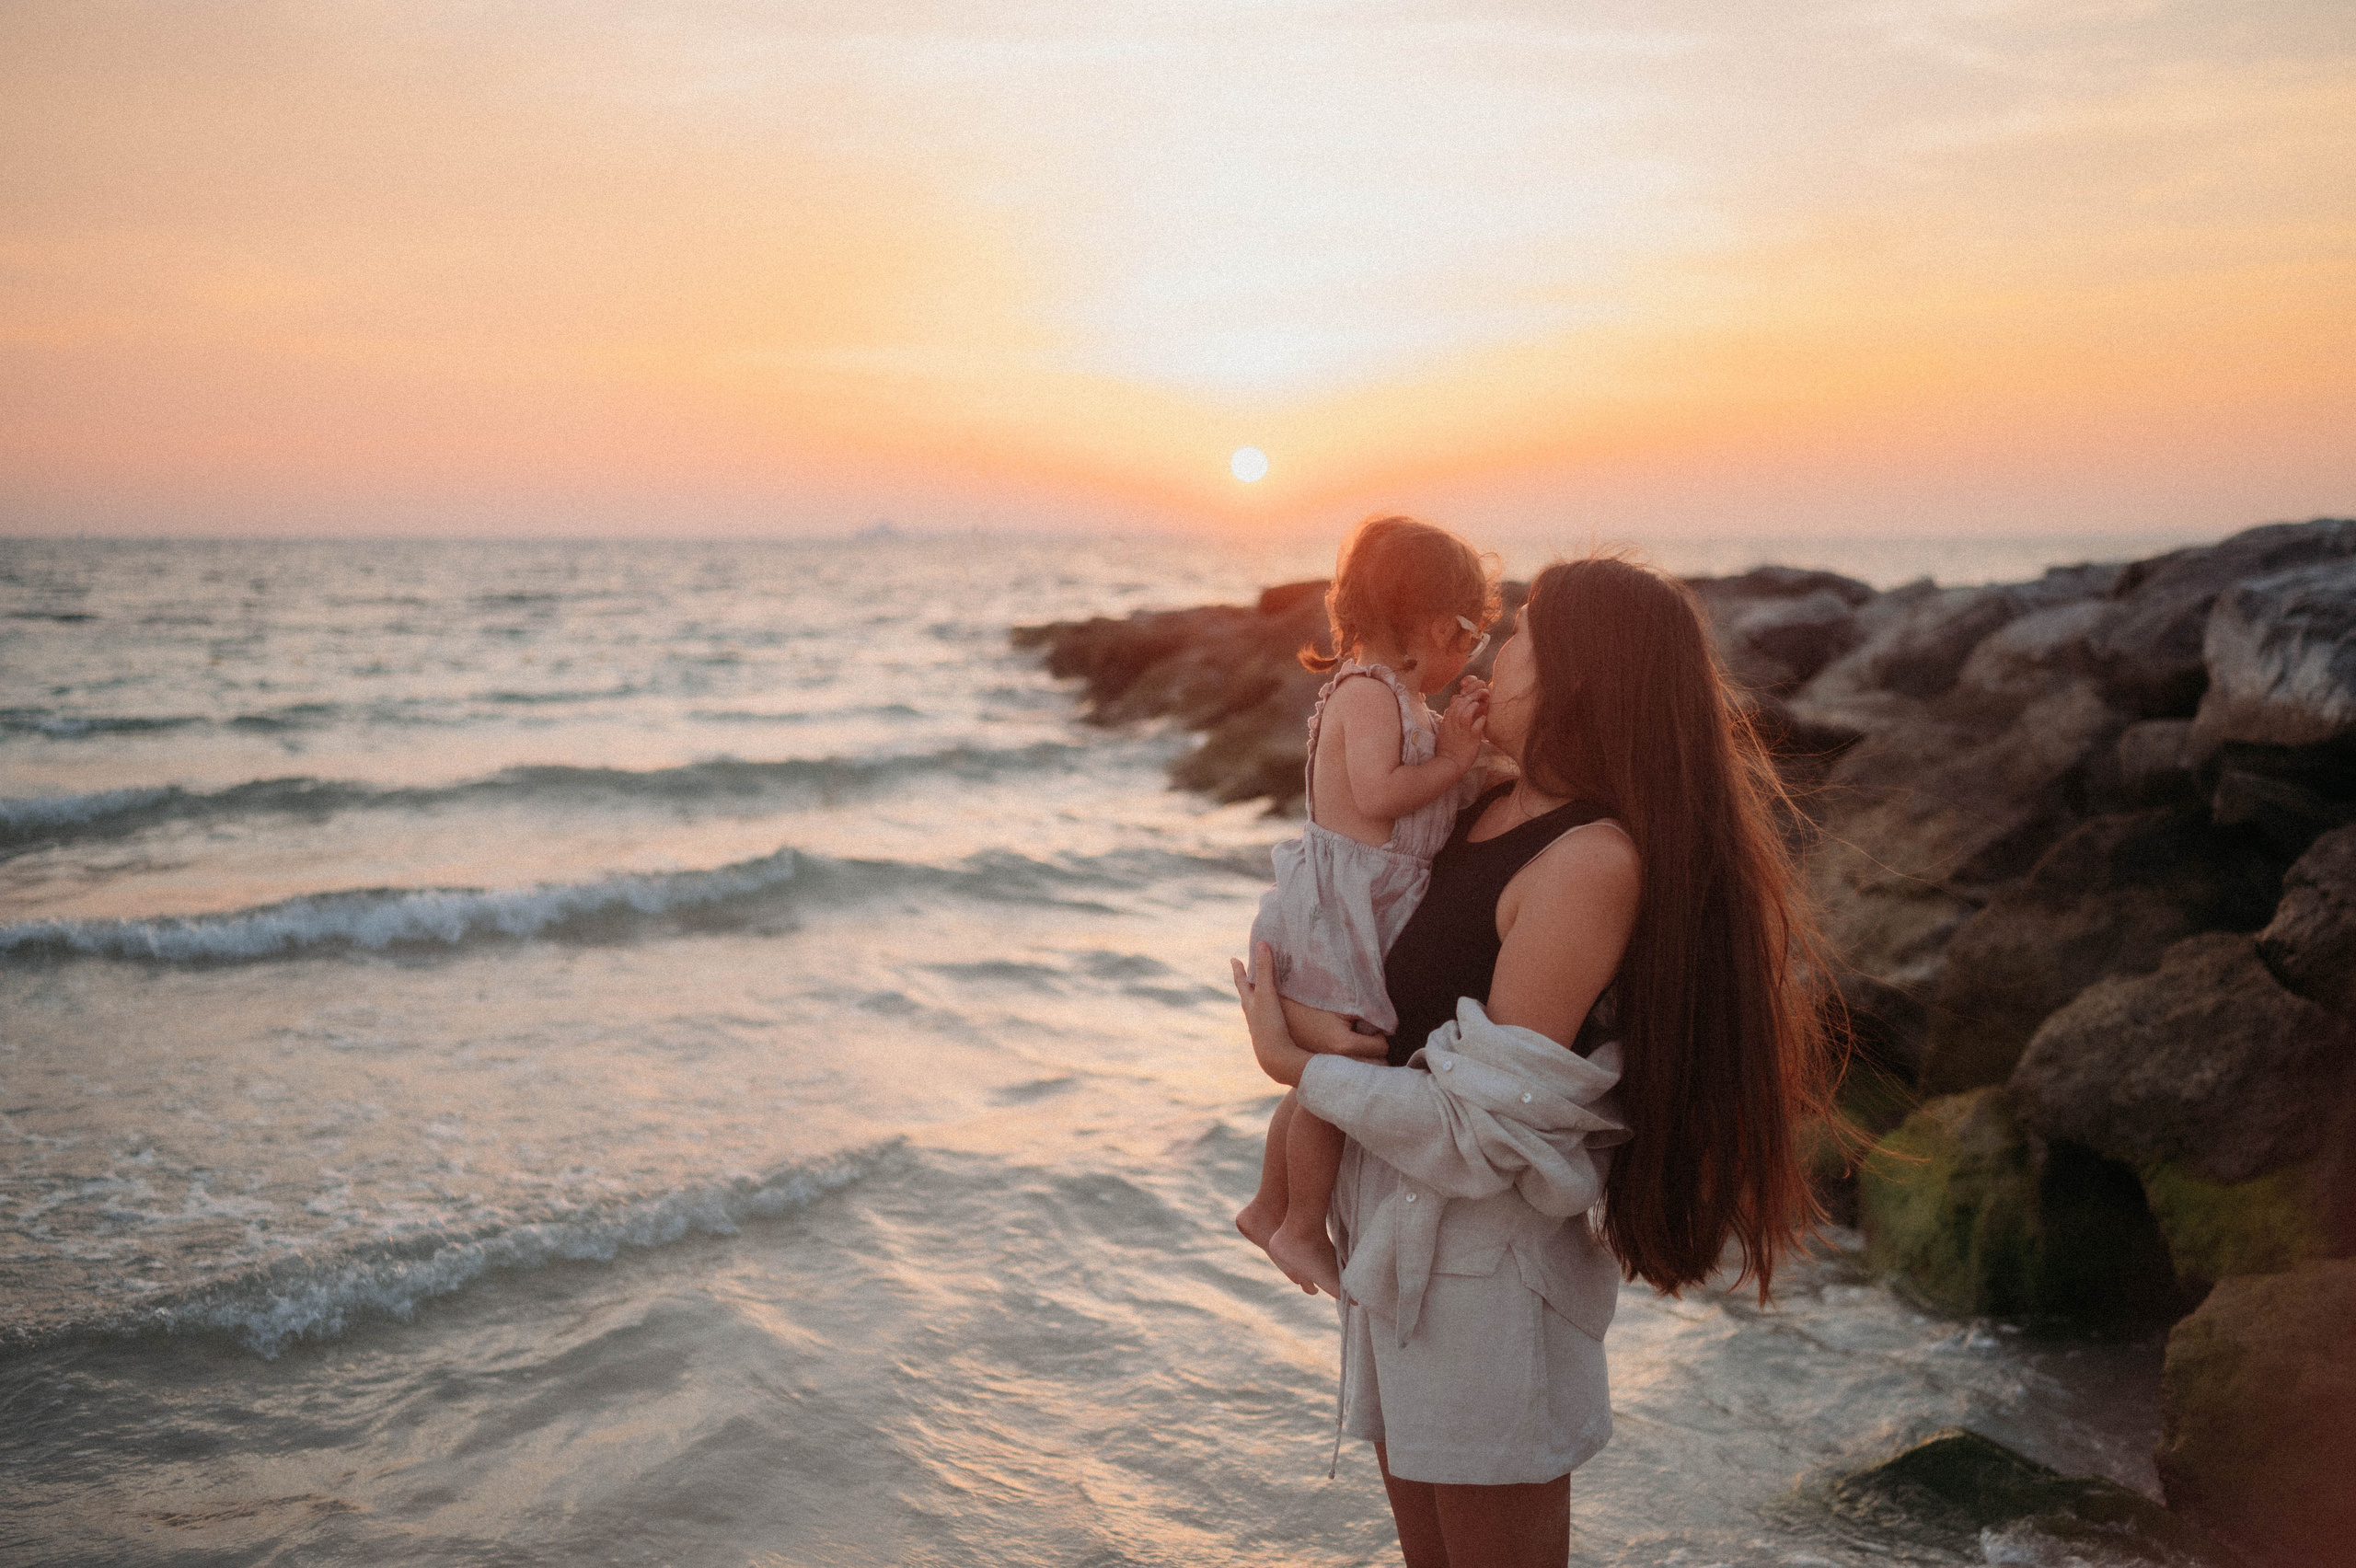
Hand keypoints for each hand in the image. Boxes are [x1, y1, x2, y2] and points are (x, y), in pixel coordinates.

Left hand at [1231, 942, 1311, 1086]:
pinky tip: (1277, 1019)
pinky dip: (1271, 1014)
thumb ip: (1265, 970)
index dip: (1238, 970)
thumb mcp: (1267, 994)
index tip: (1233, 959)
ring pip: (1257, 1010)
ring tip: (1262, 995)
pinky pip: (1270, 1021)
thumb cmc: (1269, 1024)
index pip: (1242, 983)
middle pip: (1247, 996)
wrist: (1276, 1058)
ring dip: (1259, 1001)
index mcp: (1250, 1004)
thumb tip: (1261, 943)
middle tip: (1245, 974)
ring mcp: (1262, 1028)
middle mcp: (1253, 1016)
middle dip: (1247, 984)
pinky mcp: (1273, 1038)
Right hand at [1436, 683, 1486, 770]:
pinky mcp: (1470, 738)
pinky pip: (1477, 725)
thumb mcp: (1443, 732)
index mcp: (1447, 722)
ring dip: (1473, 706)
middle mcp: (1453, 724)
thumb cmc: (1447, 750)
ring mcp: (1461, 731)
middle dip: (1469, 698)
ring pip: (1466, 712)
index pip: (1453, 703)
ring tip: (1478, 705)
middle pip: (1460, 705)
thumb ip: (1447, 721)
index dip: (1462, 698)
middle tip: (1477, 697)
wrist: (1449, 764)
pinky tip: (1484, 718)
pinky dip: (1481, 720)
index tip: (1469, 699)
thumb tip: (1448, 711)